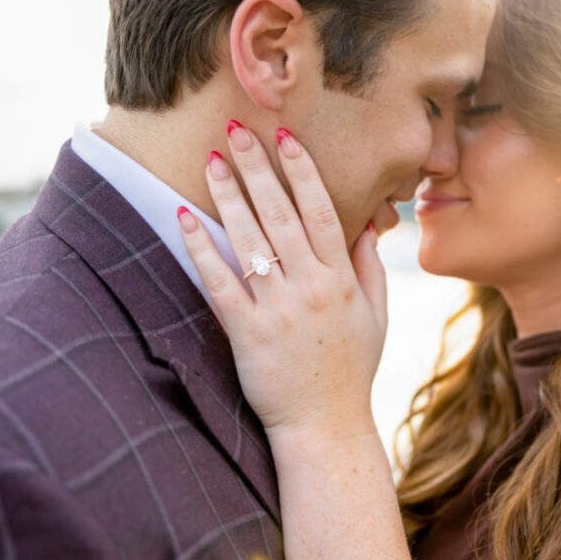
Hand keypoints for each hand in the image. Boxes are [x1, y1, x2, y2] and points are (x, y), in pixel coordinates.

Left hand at [177, 120, 385, 440]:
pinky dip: (201, 249)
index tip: (286, 137)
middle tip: (237, 131)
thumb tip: (368, 224)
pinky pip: (220, 282)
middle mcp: (311, 288)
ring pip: (250, 240)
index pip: (321, 211)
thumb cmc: (350, 372)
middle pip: (282, 215)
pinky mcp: (247, 333)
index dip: (303, 171)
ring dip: (229, 196)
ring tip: (212, 160)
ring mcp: (278, 309)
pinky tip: (184, 218)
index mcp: (341, 280)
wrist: (326, 427)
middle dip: (259, 168)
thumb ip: (370, 268)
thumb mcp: (376, 317)